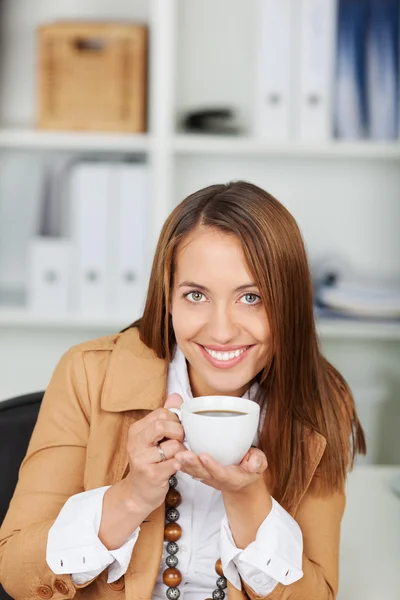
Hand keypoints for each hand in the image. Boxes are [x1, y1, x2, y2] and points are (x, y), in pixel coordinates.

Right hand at [122, 393, 185, 513]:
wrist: (138, 492)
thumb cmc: (150, 461)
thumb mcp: (154, 438)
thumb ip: (165, 416)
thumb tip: (176, 396)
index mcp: (136, 430)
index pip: (161, 413)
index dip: (175, 420)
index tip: (177, 429)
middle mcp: (135, 443)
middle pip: (163, 425)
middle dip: (179, 432)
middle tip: (180, 442)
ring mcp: (142, 460)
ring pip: (173, 446)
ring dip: (181, 451)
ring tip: (177, 456)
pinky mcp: (151, 475)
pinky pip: (174, 463)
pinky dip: (180, 463)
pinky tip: (177, 465)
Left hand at [175, 447, 267, 492]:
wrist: (244, 477)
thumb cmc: (251, 466)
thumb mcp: (260, 463)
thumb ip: (258, 462)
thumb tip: (253, 465)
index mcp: (233, 478)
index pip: (221, 473)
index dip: (212, 466)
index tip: (203, 456)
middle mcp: (218, 480)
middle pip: (204, 474)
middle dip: (193, 465)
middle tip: (183, 455)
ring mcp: (208, 477)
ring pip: (195, 472)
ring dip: (185, 465)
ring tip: (177, 456)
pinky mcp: (202, 473)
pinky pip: (191, 470)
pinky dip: (183, 465)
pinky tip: (175, 459)